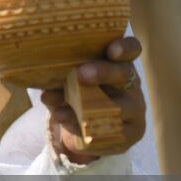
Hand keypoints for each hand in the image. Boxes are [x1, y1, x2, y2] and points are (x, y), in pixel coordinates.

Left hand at [41, 37, 146, 165]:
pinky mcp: (131, 132)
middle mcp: (130, 83)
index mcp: (119, 62)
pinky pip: (108, 130)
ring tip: (59, 112)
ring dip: (87, 108)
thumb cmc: (81, 94)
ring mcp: (135, 108)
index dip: (124, 48)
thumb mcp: (71, 82)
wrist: (91, 128)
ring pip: (117, 107)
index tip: (111, 50)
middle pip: (124, 73)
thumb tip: (45, 91)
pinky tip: (65, 124)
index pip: (131, 49)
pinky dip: (83, 128)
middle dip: (103, 72)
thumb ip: (61, 80)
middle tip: (81, 74)